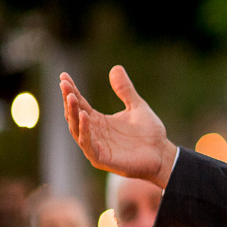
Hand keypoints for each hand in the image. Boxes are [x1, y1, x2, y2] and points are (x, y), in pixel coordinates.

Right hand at [60, 65, 177, 186]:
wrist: (162, 154)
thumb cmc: (149, 134)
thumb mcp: (136, 106)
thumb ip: (125, 90)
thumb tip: (116, 67)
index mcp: (99, 121)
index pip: (80, 104)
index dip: (72, 91)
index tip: (64, 76)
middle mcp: (93, 133)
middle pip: (75, 115)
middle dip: (68, 99)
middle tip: (64, 84)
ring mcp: (95, 146)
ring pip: (76, 128)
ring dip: (73, 113)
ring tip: (71, 97)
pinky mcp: (100, 158)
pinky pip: (87, 143)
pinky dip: (85, 130)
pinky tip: (85, 115)